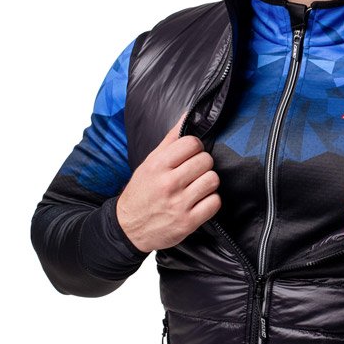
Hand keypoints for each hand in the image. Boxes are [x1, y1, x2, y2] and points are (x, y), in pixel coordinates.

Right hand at [116, 111, 221, 252]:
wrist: (128, 228)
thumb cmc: (141, 192)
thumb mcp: (149, 163)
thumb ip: (170, 140)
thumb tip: (189, 115)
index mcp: (158, 165)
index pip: (192, 143)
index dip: (195, 147)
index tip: (191, 154)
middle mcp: (169, 183)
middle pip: (206, 160)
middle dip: (203, 165)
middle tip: (194, 172)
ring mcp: (179, 204)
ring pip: (213, 180)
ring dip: (208, 183)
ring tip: (197, 186)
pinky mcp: (188, 222)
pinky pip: (215, 202)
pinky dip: (210, 201)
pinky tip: (200, 201)